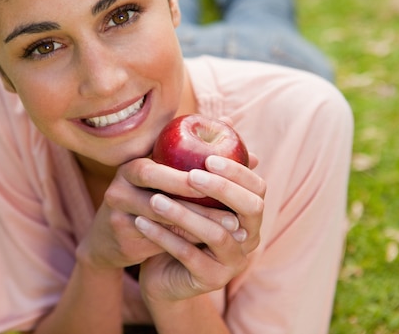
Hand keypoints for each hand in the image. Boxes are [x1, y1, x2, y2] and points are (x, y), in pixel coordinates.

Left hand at [133, 154, 265, 302]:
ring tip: (154, 199)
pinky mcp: (211, 280)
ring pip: (217, 235)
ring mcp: (233, 262)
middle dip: (221, 189)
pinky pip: (190, 256)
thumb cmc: (180, 224)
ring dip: (185, 214)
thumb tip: (227, 118)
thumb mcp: (191, 194)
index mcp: (249, 215)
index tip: (209, 157)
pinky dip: (165, 237)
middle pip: (251, 210)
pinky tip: (141, 221)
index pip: (258, 189)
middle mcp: (250, 238)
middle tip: (190, 175)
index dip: (237, 172)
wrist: (164, 271)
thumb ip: (206, 163)